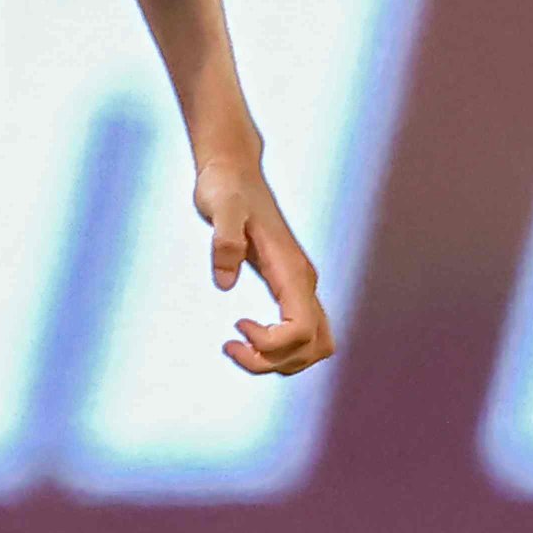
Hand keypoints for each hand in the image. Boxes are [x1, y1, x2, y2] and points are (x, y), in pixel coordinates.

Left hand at [196, 154, 332, 376]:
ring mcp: (301, 287)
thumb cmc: (224, 187)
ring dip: (280, 360)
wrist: (233, 171)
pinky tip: (246, 336)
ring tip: (238, 345)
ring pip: (314, 346)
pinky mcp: (291, 288)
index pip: (301, 331)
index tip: (236, 326)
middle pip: (314, 347)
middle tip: (233, 345)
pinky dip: (280, 349)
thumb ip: (224, 239)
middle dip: (275, 361)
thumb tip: (225, 282)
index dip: (271, 343)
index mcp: (292, 270)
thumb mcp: (218, 206)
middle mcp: (304, 282)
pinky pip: (302, 334)